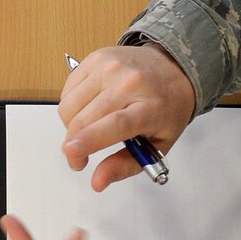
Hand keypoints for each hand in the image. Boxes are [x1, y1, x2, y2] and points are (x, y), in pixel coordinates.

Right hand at [59, 44, 196, 190]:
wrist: (173, 68)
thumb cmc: (166, 109)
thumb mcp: (157, 146)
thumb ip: (125, 166)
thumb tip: (97, 182)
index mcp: (151, 107)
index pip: (117, 124)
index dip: (91, 140)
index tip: (72, 155)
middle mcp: (130, 82)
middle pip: (86, 119)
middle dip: (74, 146)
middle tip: (80, 158)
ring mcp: (110, 66)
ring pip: (69, 106)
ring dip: (72, 126)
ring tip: (91, 126)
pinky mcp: (96, 58)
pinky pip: (67, 91)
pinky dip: (72, 106)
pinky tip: (90, 107)